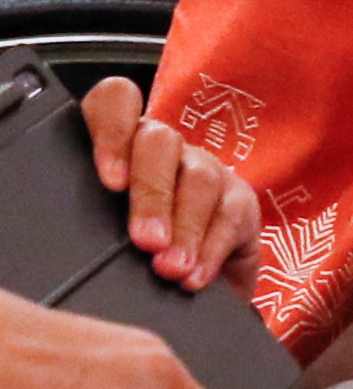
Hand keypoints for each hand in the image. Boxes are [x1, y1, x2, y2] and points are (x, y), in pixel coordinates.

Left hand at [82, 78, 255, 291]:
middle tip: (145, 240)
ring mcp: (205, 171)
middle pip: (160, 142)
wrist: (191, 284)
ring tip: (169, 267)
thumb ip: (89, 223)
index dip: (113, 132)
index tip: (110, 182)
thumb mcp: (98, 232)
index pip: (116, 103)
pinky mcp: (239, 201)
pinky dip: (210, 250)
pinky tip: (194, 276)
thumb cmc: (125, 253)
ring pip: (199, 178)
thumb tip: (77, 244)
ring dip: (184, 226)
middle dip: (154, 193)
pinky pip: (231, 215)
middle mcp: (165, 150)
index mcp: (120, 145)